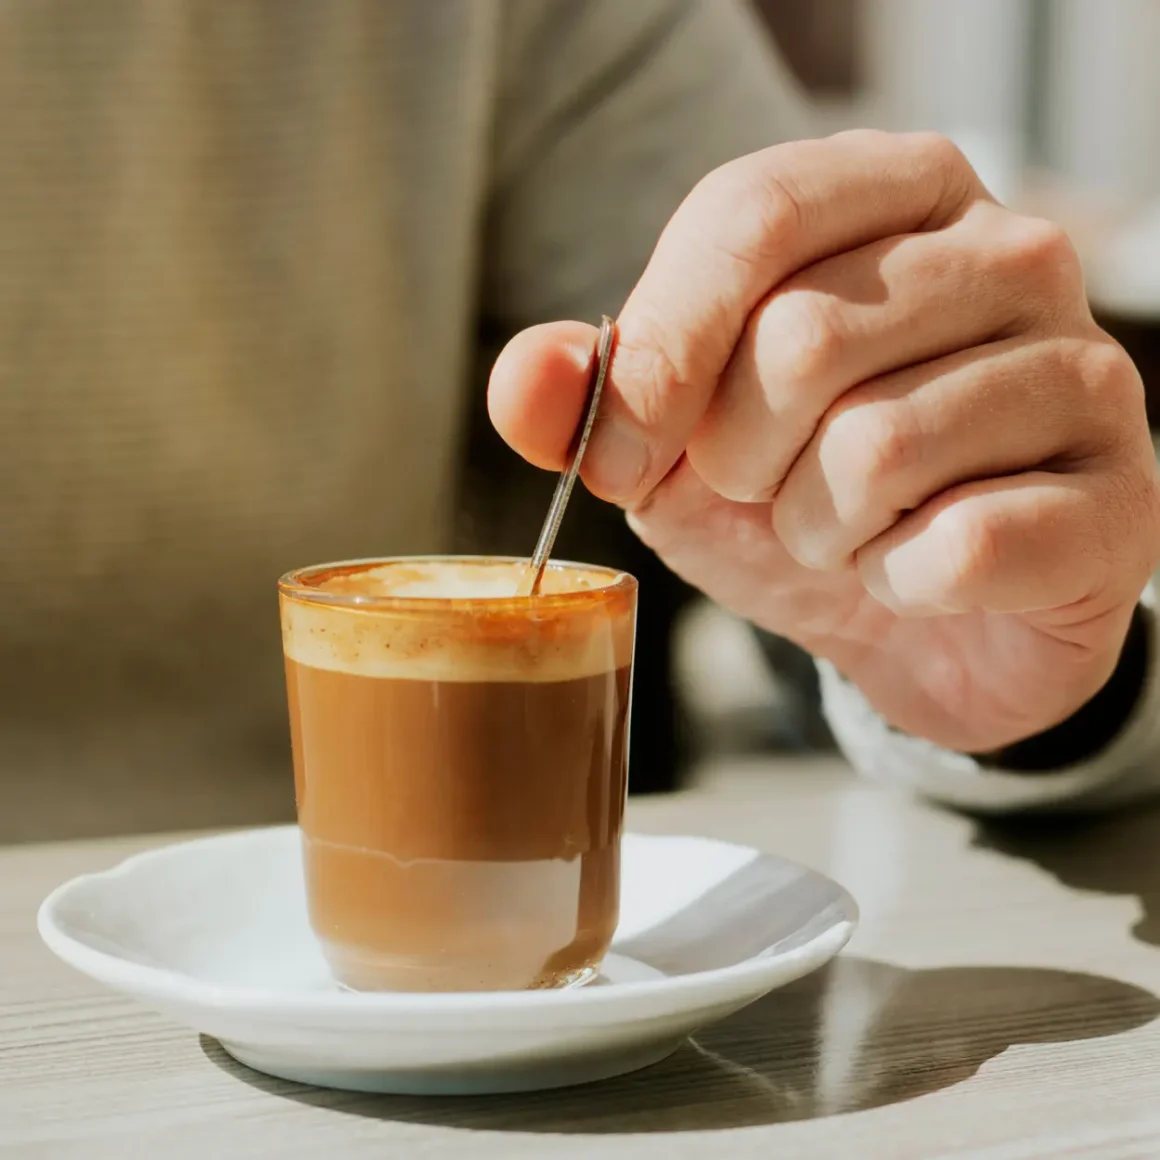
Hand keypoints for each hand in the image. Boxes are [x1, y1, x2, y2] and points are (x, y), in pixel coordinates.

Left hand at [489, 131, 1159, 752]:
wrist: (915, 614)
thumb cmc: (797, 499)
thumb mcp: (676, 440)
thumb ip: (598, 396)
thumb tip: (528, 382)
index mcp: (894, 197)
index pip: (752, 215)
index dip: (660, 351)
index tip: (620, 456)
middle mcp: (1007, 255)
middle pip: (802, 339)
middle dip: (741, 460)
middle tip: (773, 490)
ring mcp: (1081, 372)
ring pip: (876, 450)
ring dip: (817, 529)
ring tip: (849, 530)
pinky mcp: (1120, 501)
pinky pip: (958, 546)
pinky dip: (899, 584)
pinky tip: (920, 574)